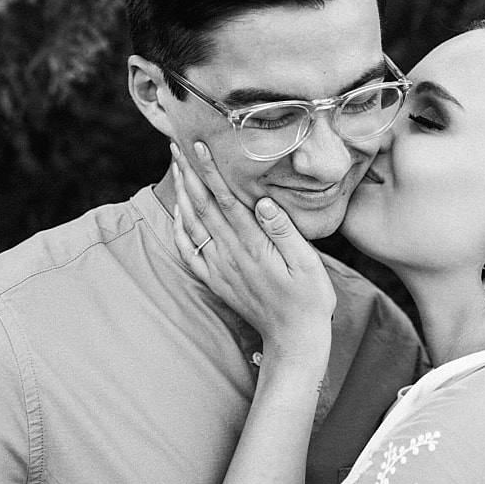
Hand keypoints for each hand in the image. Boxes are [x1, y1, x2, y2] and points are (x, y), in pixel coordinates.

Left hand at [170, 141, 335, 357]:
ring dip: (181, 193)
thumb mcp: (307, 263)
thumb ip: (284, 231)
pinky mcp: (215, 280)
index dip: (211, 171)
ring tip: (176, 167)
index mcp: (253, 245)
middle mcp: (230, 254)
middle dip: (189, 173)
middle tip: (176, 145)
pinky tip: (178, 211)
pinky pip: (188, 251)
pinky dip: (178, 228)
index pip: (226, 199)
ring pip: (191, 224)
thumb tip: (264, 201)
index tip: (199, 146)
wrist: (294, 338)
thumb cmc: (309, 298)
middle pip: (202, 206)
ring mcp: (219, 268)